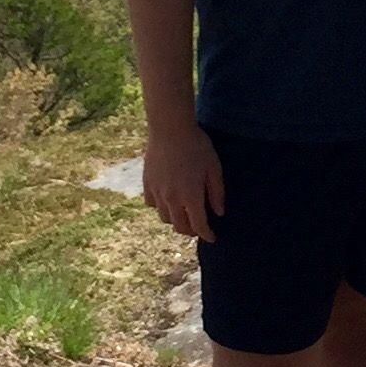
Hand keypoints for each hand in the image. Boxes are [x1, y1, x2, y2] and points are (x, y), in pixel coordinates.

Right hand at [143, 122, 223, 243]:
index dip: (207, 235)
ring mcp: (157, 192)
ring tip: (183, 215)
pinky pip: (151, 204)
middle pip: (179, 226)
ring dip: (175, 220)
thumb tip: (218, 213)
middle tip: (198, 227)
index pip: (199, 226)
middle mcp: (172, 199)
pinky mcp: (147, 183)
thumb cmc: (197, 146)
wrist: (170, 129)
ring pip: (164, 218)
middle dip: (191, 231)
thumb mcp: (214, 168)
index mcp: (191, 197)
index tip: (212, 238)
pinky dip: (159, 207)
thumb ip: (217, 193)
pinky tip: (167, 200)